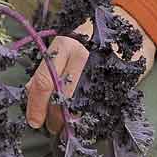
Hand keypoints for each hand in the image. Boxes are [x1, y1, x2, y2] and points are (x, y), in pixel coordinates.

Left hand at [23, 6, 156, 135]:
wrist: (128, 29)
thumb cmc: (88, 40)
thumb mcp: (64, 48)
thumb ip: (47, 69)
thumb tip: (29, 93)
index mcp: (64, 45)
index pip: (44, 80)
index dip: (36, 104)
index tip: (34, 121)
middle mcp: (81, 55)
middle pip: (60, 96)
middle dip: (52, 117)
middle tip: (50, 127)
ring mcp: (99, 68)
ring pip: (77, 104)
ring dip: (67, 121)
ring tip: (64, 126)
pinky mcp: (114, 81)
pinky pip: (95, 105)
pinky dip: (85, 117)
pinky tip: (81, 120)